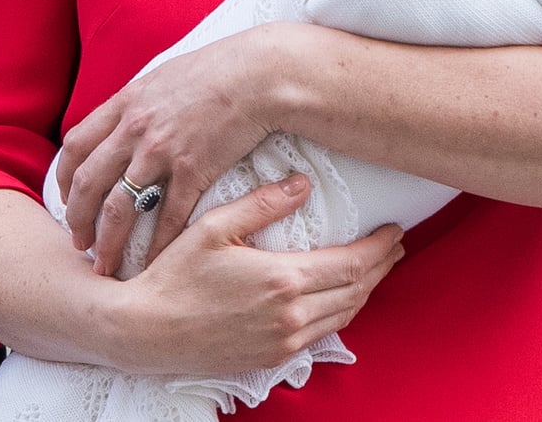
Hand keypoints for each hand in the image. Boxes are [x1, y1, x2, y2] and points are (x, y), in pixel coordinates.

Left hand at [57, 24, 295, 272]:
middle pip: (87, 182)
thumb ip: (139, 102)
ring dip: (107, 241)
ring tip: (105, 265)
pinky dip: (157, 246)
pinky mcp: (193, 171)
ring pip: (119, 207)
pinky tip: (152, 264)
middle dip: (77, 218)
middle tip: (79, 243)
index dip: (64, 177)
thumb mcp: (163, 77)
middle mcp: (134, 129)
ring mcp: (161, 152)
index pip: (76, 145)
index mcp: (125, 104)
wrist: (257, 75)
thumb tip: (125, 117)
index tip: (66, 199)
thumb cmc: (215, 72)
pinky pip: (168, 218)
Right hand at [102, 176, 403, 376]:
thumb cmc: (174, 275)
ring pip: (343, 316)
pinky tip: (336, 299)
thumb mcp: (213, 227)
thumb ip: (261, 204)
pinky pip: (321, 334)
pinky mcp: (272, 358)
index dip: (380, 247)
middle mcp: (291, 315)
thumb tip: (302, 184)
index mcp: (282, 279)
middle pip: (356, 291)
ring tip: (372, 270)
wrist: (146, 330)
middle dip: (380, 268)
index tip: (395, 230)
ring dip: (364, 292)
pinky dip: (339, 313)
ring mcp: (283, 341)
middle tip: (392, 247)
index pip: (352, 264)